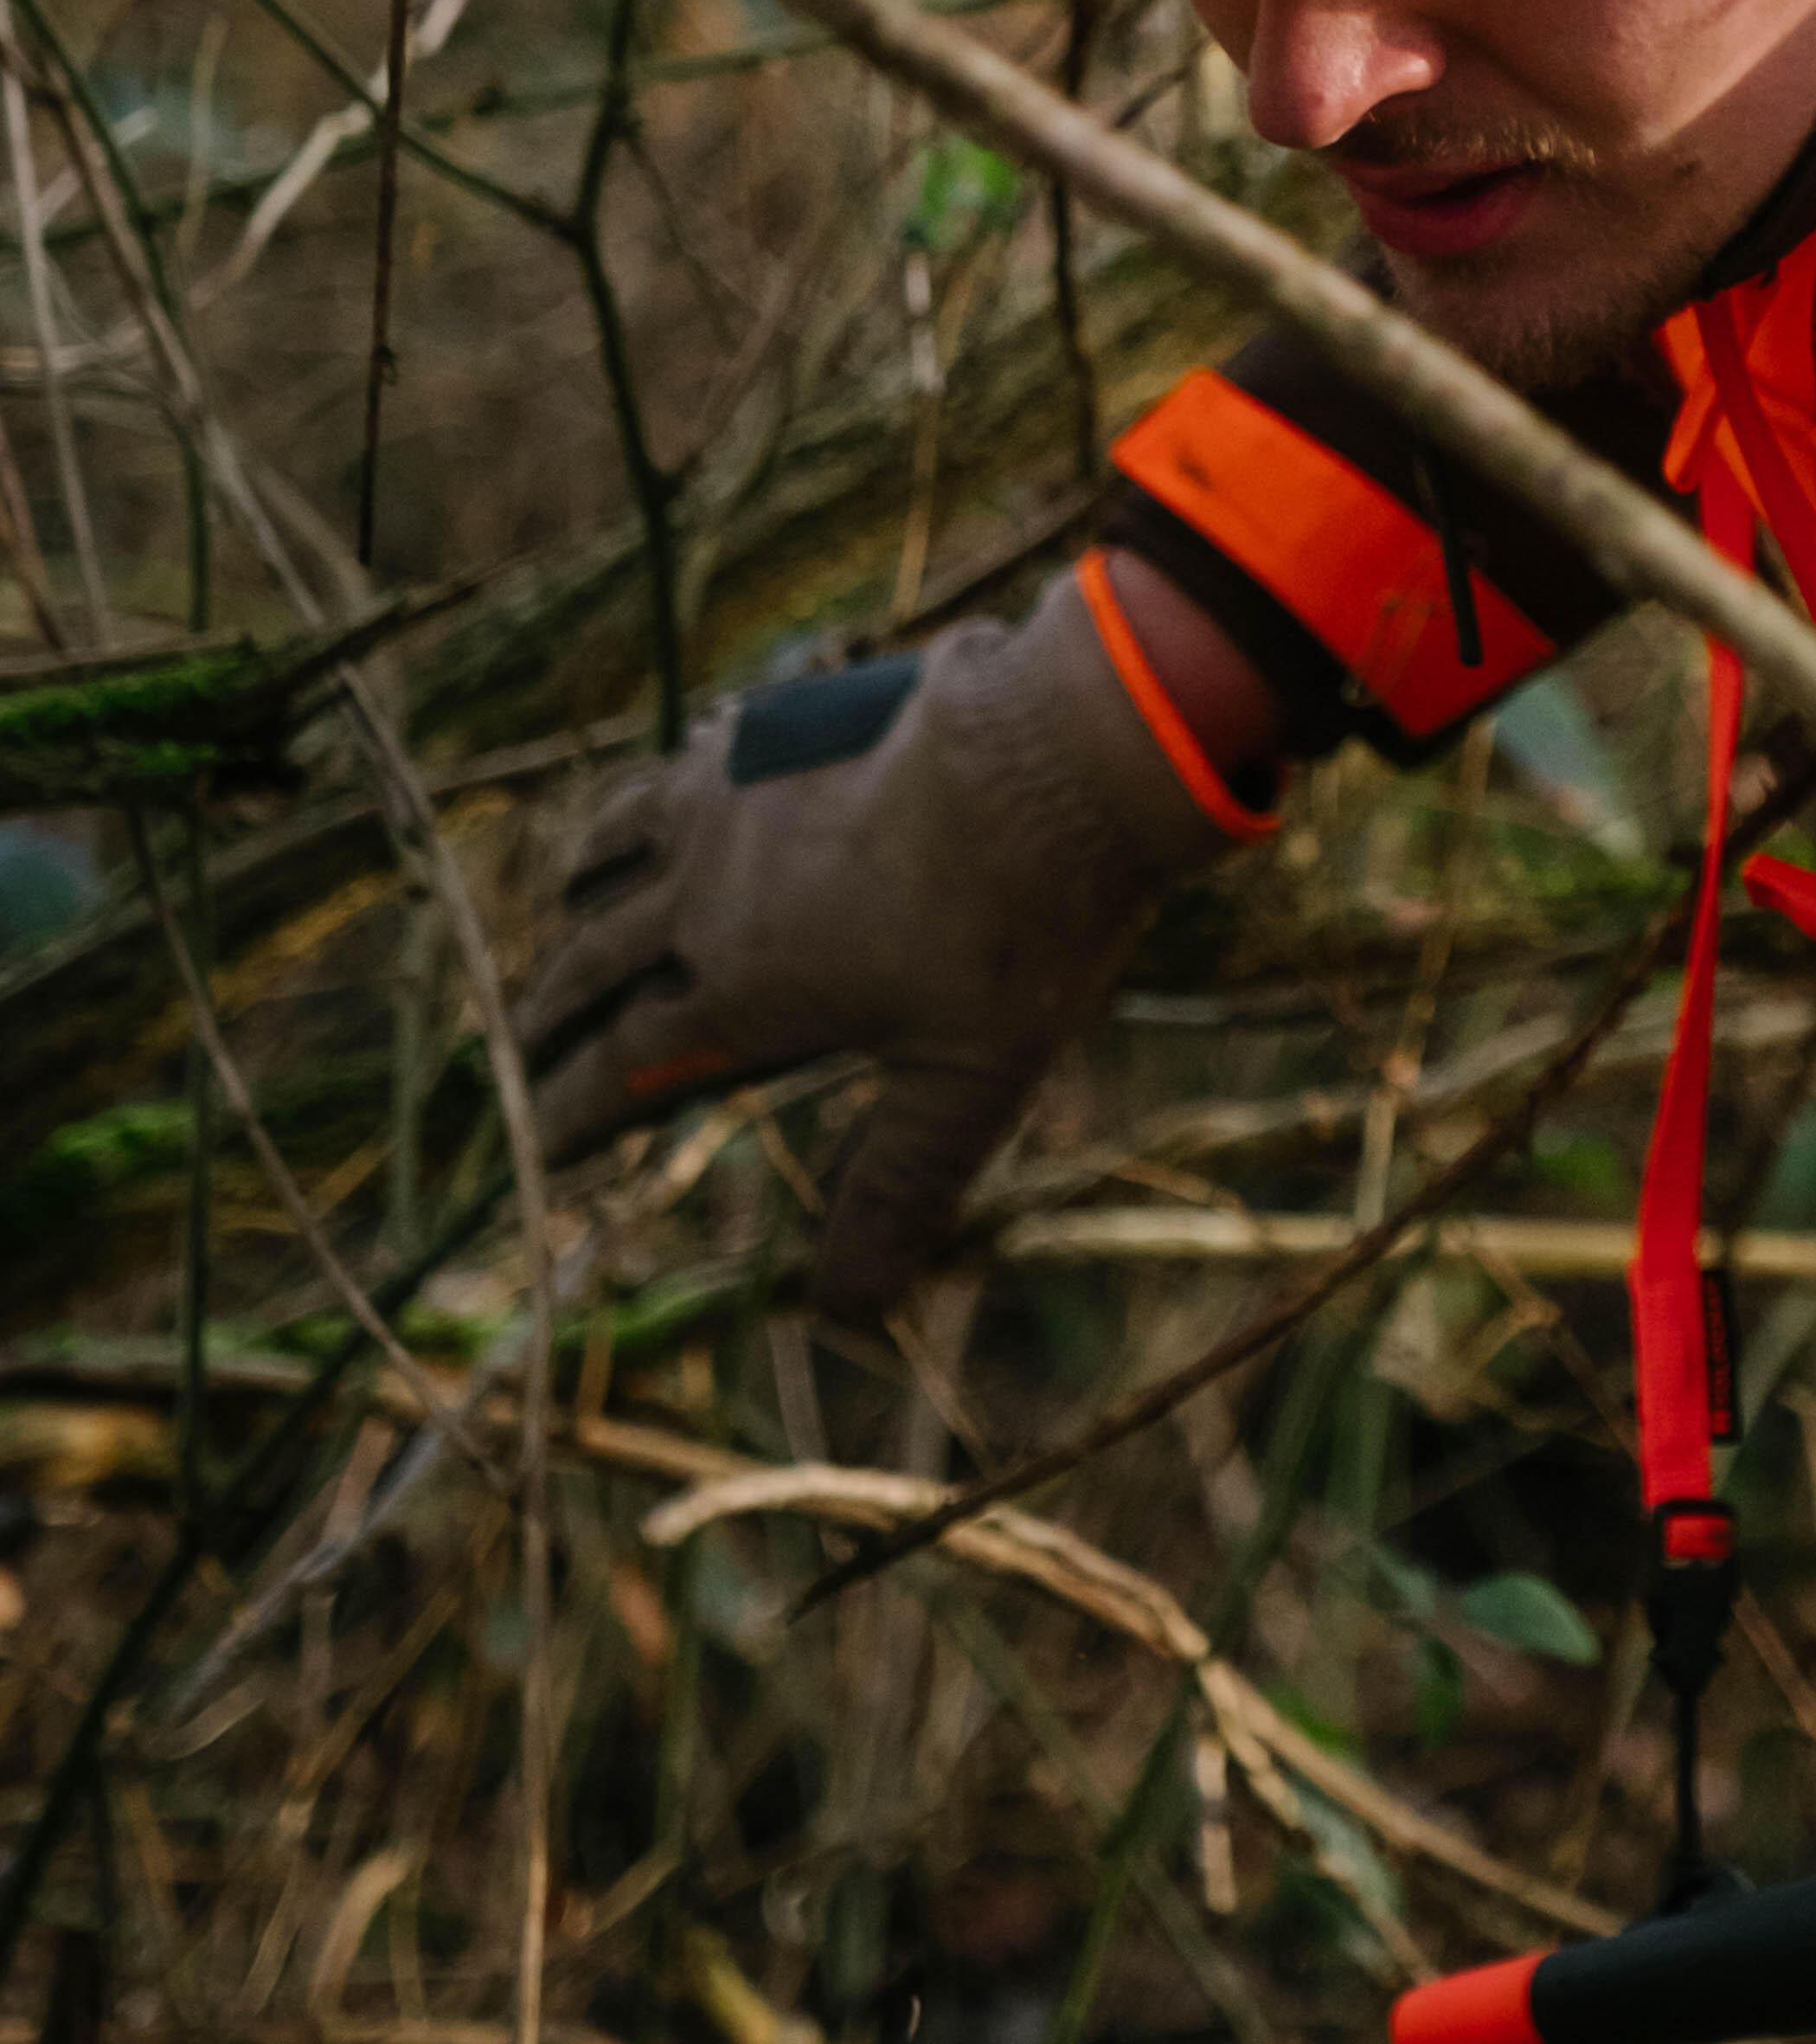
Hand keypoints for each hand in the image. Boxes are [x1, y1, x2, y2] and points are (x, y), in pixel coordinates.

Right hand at [520, 566, 1241, 1315]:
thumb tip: (841, 1316)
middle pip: (594, 966)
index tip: (539, 1146)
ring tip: (571, 924)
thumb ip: (895, 1194)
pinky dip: (632, 809)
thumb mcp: (967, 1088)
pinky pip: (662, 773)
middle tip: (532, 1052)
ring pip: (609, 857)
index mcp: (740, 990)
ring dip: (582, 906)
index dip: (574, 1111)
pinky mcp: (763, 728)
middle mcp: (703, 897)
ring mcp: (723, 802)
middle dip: (554, 1019)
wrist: (1055, 752)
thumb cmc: (1022, 926)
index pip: (623, 1067)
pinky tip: (655, 803)